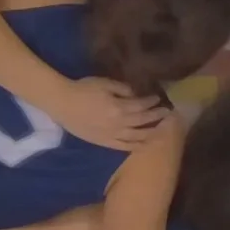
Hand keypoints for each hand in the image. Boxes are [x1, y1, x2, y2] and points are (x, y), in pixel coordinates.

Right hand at [56, 77, 176, 149]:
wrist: (63, 103)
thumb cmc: (83, 90)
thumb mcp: (104, 83)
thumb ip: (122, 89)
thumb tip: (135, 94)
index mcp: (119, 107)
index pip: (141, 105)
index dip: (151, 102)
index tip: (159, 99)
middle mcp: (118, 123)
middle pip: (142, 121)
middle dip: (156, 117)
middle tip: (167, 114)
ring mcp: (111, 135)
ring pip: (136, 137)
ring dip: (151, 134)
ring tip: (162, 132)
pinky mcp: (103, 142)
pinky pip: (123, 147)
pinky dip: (135, 147)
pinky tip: (144, 146)